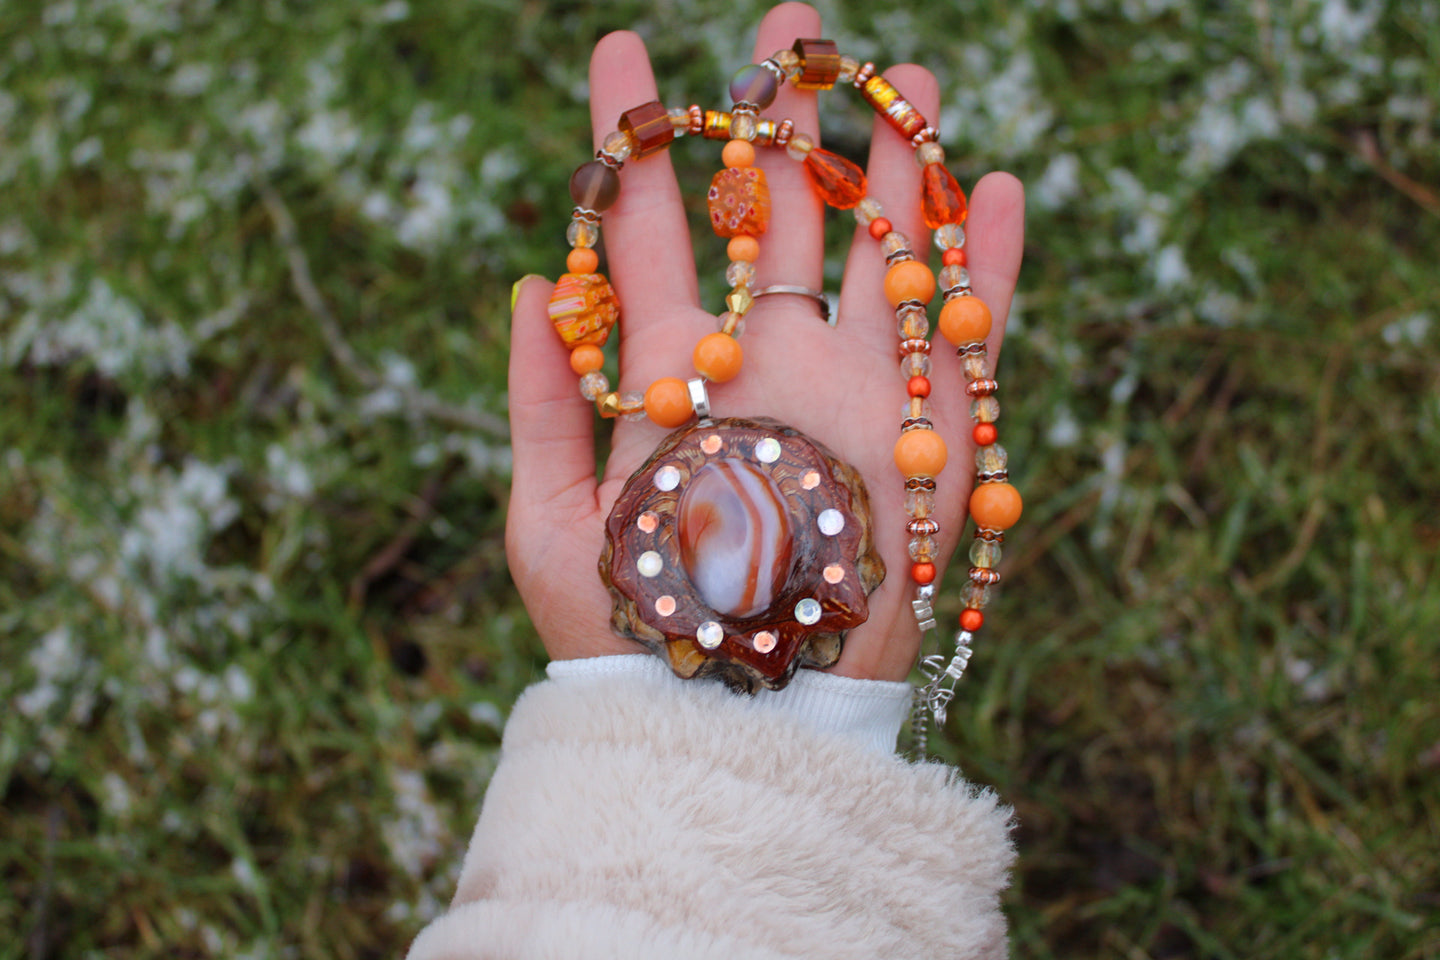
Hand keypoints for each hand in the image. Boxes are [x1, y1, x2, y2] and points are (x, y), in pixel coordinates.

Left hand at [506, 2, 1023, 682]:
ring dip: (895, 167)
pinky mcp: (922, 439)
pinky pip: (965, 340)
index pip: (650, 232)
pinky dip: (988, 268)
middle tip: (788, 20)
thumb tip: (527, 280)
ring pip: (877, 255)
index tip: (622, 52)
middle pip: (775, 218)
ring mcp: (847, 394)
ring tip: (901, 78)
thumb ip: (537, 400)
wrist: (727, 713)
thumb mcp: (546, 521)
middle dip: (780, 120)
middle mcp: (764, 366)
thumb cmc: (623, 629)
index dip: (638, 141)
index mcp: (673, 374)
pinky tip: (996, 188)